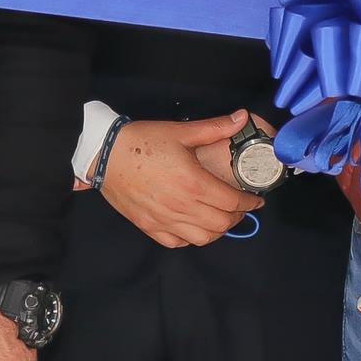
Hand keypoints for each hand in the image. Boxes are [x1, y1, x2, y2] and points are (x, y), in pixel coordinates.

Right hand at [100, 113, 263, 247]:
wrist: (104, 154)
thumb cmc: (142, 141)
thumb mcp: (181, 131)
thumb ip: (215, 128)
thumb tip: (241, 118)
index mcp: (193, 183)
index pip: (232, 202)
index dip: (249, 202)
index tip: (256, 199)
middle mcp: (181, 206)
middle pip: (222, 223)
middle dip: (238, 217)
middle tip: (242, 207)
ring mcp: (164, 220)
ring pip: (203, 238)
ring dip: (218, 230)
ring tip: (222, 218)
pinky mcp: (149, 227)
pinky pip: (177, 243)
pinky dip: (192, 238)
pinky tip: (195, 226)